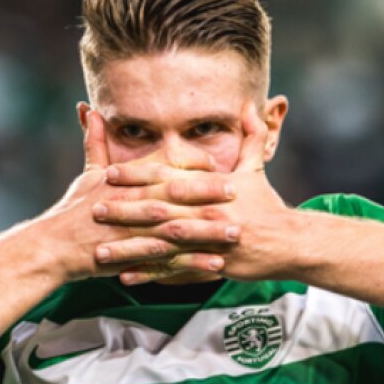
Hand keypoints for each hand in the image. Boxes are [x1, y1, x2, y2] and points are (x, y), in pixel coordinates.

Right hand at [33, 111, 242, 283]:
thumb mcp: (86, 173)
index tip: (219, 165)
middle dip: (207, 194)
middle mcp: (131, 203)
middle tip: (237, 192)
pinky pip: (169, 262)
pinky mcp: (132, 258)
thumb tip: (90, 109)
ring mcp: (132, 231)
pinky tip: (215, 266)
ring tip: (235, 232)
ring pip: (177, 230)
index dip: (192, 167)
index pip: (164, 168)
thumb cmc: (72, 210)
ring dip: (207, 232)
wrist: (53, 247)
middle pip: (175, 196)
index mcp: (125, 181)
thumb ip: (95, 141)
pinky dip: (192, 265)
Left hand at [99, 102, 295, 283]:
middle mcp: (206, 213)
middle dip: (124, 211)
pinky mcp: (210, 265)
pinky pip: (175, 271)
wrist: (289, 242)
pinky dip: (150, 275)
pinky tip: (127, 277)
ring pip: (162, 245)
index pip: (167, 177)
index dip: (137, 175)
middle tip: (94, 211)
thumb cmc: (268, 205)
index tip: (109, 173)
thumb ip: (249, 136)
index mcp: (211, 187)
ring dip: (130, 248)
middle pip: (158, 211)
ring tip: (101, 252)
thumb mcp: (256, 168)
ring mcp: (207, 241)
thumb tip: (248, 106)